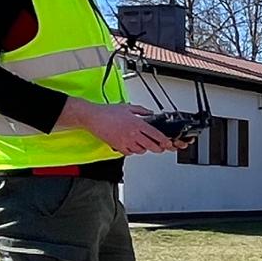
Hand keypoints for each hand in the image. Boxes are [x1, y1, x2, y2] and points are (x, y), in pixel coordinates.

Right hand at [58, 99, 174, 155]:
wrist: (92, 117)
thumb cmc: (107, 112)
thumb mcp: (128, 107)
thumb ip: (141, 111)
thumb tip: (150, 113)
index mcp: (137, 123)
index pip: (155, 134)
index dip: (164, 141)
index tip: (168, 143)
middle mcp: (133, 133)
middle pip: (151, 145)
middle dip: (158, 148)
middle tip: (159, 147)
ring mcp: (125, 141)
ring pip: (141, 151)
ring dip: (144, 149)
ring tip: (143, 144)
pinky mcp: (117, 146)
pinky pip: (129, 153)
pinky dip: (132, 151)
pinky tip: (131, 146)